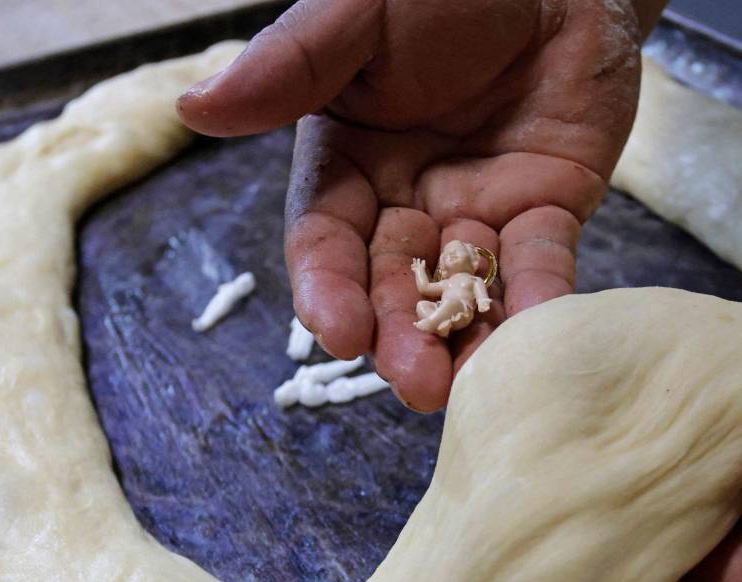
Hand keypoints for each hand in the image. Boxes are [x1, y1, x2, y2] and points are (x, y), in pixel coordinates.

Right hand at [178, 0, 667, 410]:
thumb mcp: (356, 16)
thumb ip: (288, 66)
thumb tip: (194, 109)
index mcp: (348, 163)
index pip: (326, 239)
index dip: (328, 288)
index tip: (337, 331)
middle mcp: (407, 201)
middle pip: (393, 282)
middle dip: (400, 333)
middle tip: (414, 380)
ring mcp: (477, 212)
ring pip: (463, 291)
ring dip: (463, 340)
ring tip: (466, 384)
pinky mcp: (546, 212)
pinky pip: (541, 265)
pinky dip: (539, 300)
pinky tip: (539, 333)